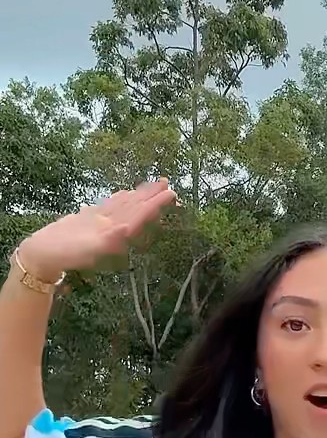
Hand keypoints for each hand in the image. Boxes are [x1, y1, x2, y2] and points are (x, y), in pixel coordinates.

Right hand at [17, 178, 176, 281]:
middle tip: (168, 183)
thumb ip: (110, 238)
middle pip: (136, 208)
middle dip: (152, 196)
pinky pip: (109, 207)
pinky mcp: (89, 219)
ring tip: (154, 186)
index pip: (140, 215)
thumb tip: (128, 228)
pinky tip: (126, 194)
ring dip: (140, 196)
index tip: (171, 193)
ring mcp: (101, 222)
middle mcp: (111, 226)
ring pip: (125, 206)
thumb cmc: (67, 253)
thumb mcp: (90, 248)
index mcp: (115, 232)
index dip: (155, 204)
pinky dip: (119, 199)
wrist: (44, 254)